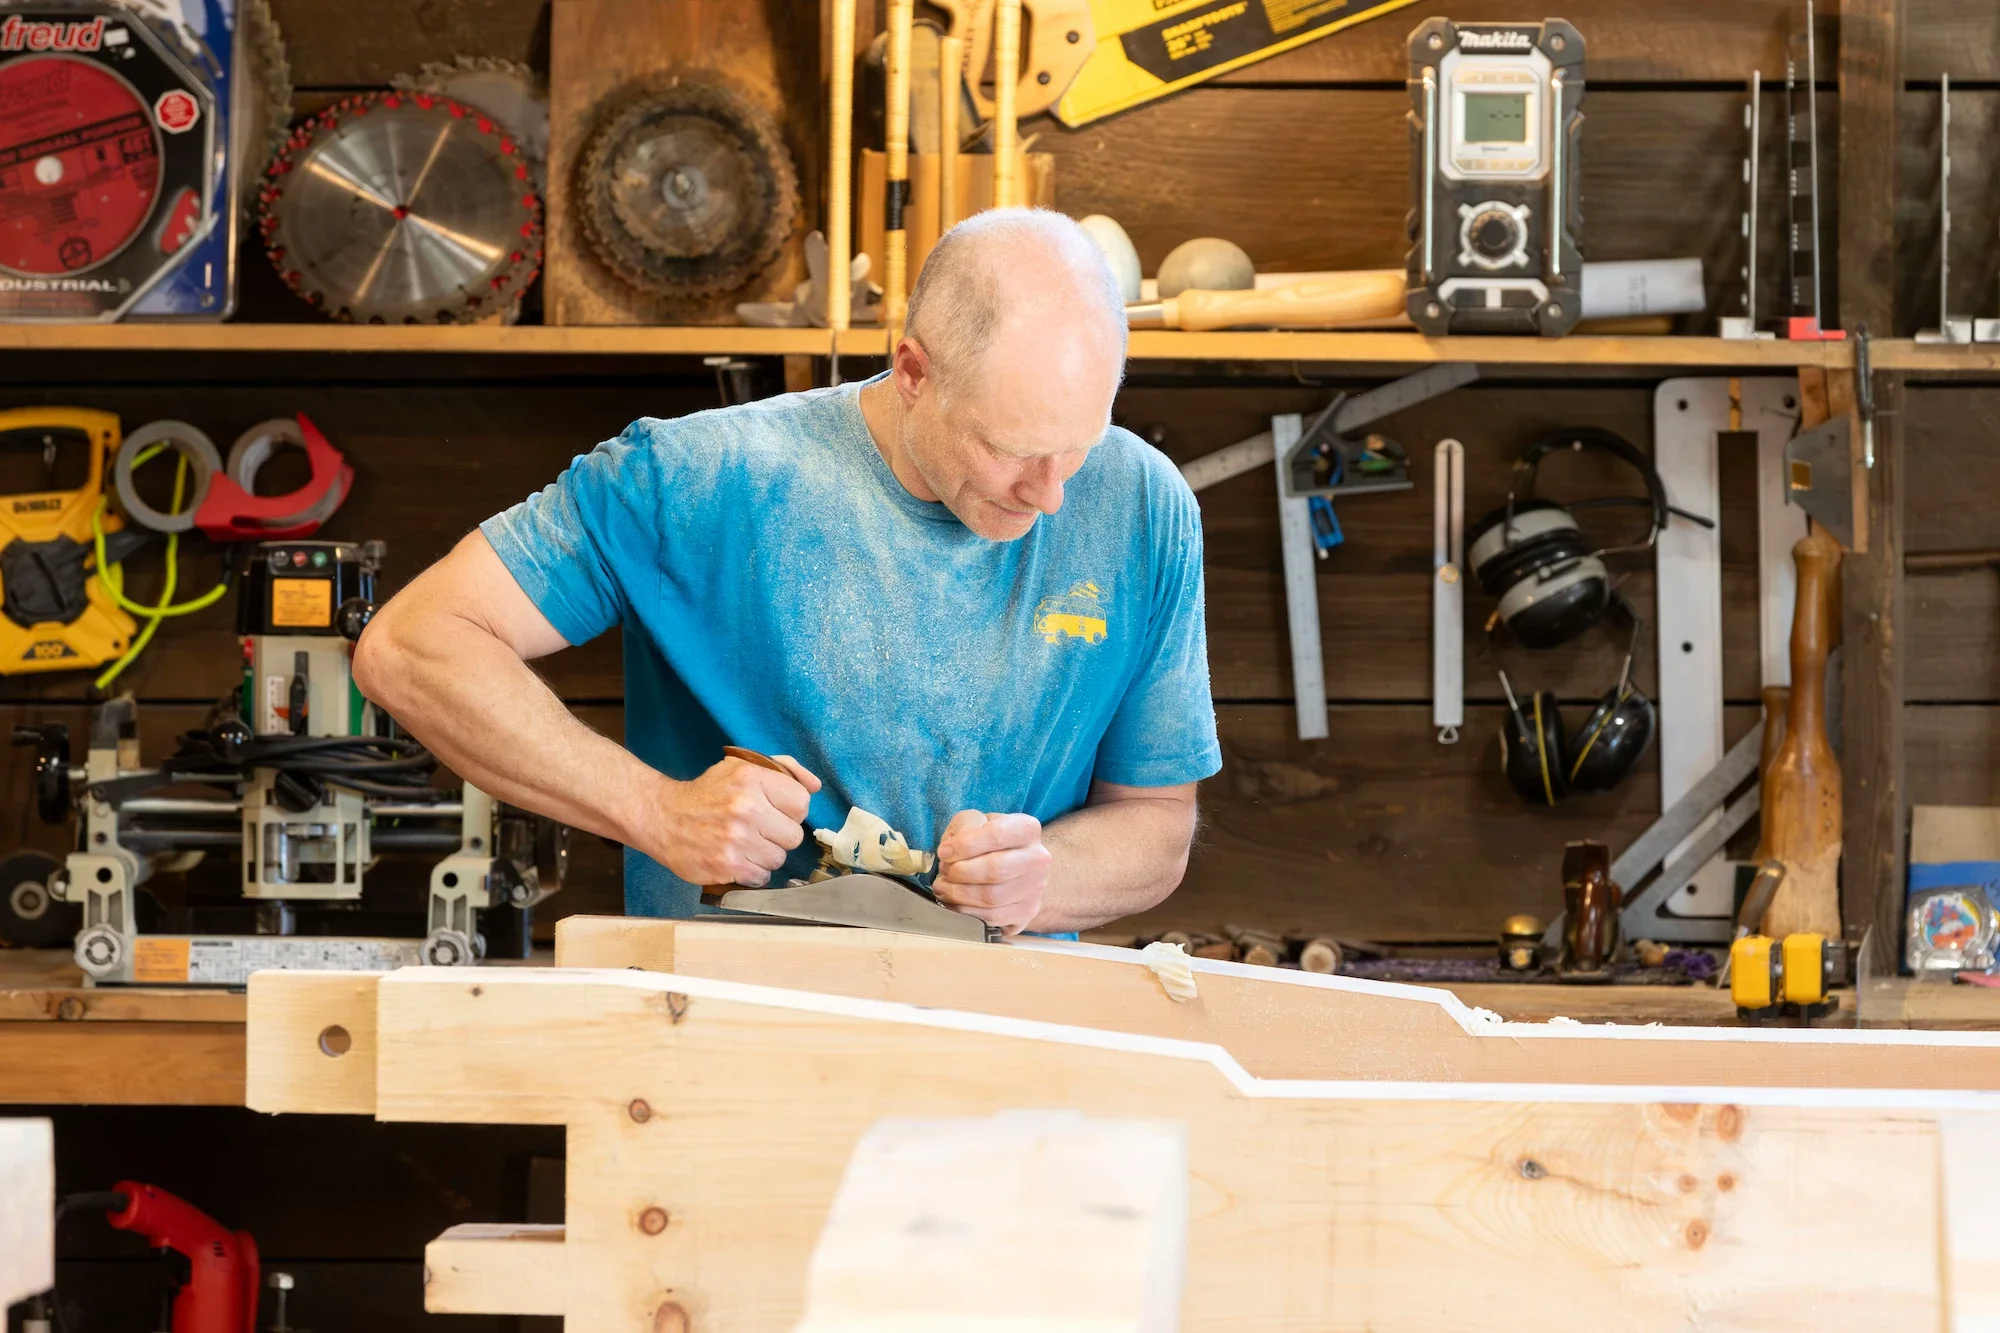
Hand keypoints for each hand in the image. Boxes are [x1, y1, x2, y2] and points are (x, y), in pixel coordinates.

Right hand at [655, 754, 820, 886]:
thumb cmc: (707, 793)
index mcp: (751, 779)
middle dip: (779, 834)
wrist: (663, 818)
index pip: (801, 801)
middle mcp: (746, 808)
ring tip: (745, 843)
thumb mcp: (741, 767)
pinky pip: (761, 876)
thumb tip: (815, 785)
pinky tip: (738, 858)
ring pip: (779, 858)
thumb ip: (783, 770)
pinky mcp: (727, 865)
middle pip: (794, 835)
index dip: (791, 809)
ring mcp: (736, 839)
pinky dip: (752, 871)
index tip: (775, 810)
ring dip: (766, 854)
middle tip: (759, 829)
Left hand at [933, 810, 1051, 935]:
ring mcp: (1035, 888)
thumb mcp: (976, 821)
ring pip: (992, 897)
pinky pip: (992, 917)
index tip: (944, 852)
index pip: (996, 835)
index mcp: (1027, 829)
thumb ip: (964, 827)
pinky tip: (955, 901)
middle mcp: (1038, 859)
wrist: (1017, 867)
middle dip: (960, 872)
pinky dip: (966, 911)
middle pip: (995, 869)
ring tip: (943, 886)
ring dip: (959, 893)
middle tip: (944, 871)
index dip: (964, 845)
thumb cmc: (991, 842)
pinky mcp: (1027, 912)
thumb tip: (949, 851)